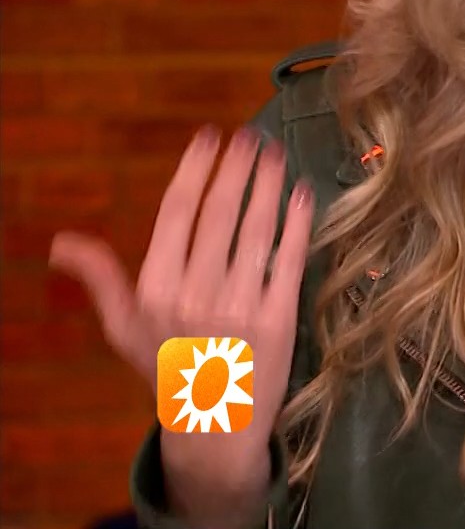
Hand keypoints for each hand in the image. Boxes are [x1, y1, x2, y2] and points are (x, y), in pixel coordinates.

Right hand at [49, 128, 313, 525]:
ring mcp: (240, 307)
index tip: (208, 138)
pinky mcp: (279, 319)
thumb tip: (61, 243)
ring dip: (268, 186)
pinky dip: (297, 224)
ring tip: (276, 155)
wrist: (214, 427)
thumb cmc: (167, 368)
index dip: (194, 170)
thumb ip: (101, 279)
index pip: (175, 214)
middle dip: (235, 168)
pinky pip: (289, 260)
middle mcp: (195, 294)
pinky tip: (303, 195)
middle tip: (249, 136)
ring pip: (256, 231)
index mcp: (155, 289)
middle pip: (219, 214)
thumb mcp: (125, 327)